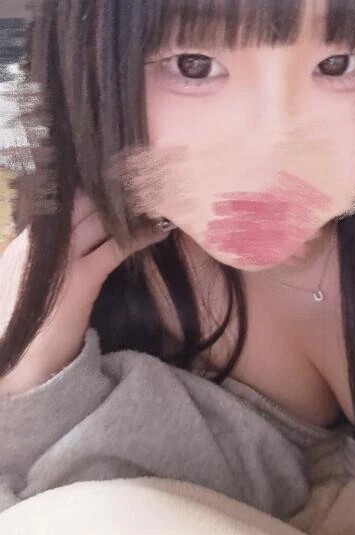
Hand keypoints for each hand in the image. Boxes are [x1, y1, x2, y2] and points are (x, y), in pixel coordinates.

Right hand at [0, 188, 170, 394]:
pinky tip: (159, 230)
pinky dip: (140, 236)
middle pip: (83, 201)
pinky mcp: (81, 279)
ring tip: (156, 196)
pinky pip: (115, 247)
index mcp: (29, 238)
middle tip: (144, 177)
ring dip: (131, 207)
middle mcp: (43, 241)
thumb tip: (77, 231)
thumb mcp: (30, 276)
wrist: (15, 362)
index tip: (118, 172)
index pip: (62, 198)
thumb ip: (48, 251)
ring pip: (101, 218)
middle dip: (114, 187)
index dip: (91, 184)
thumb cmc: (27, 320)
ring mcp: (61, 258)